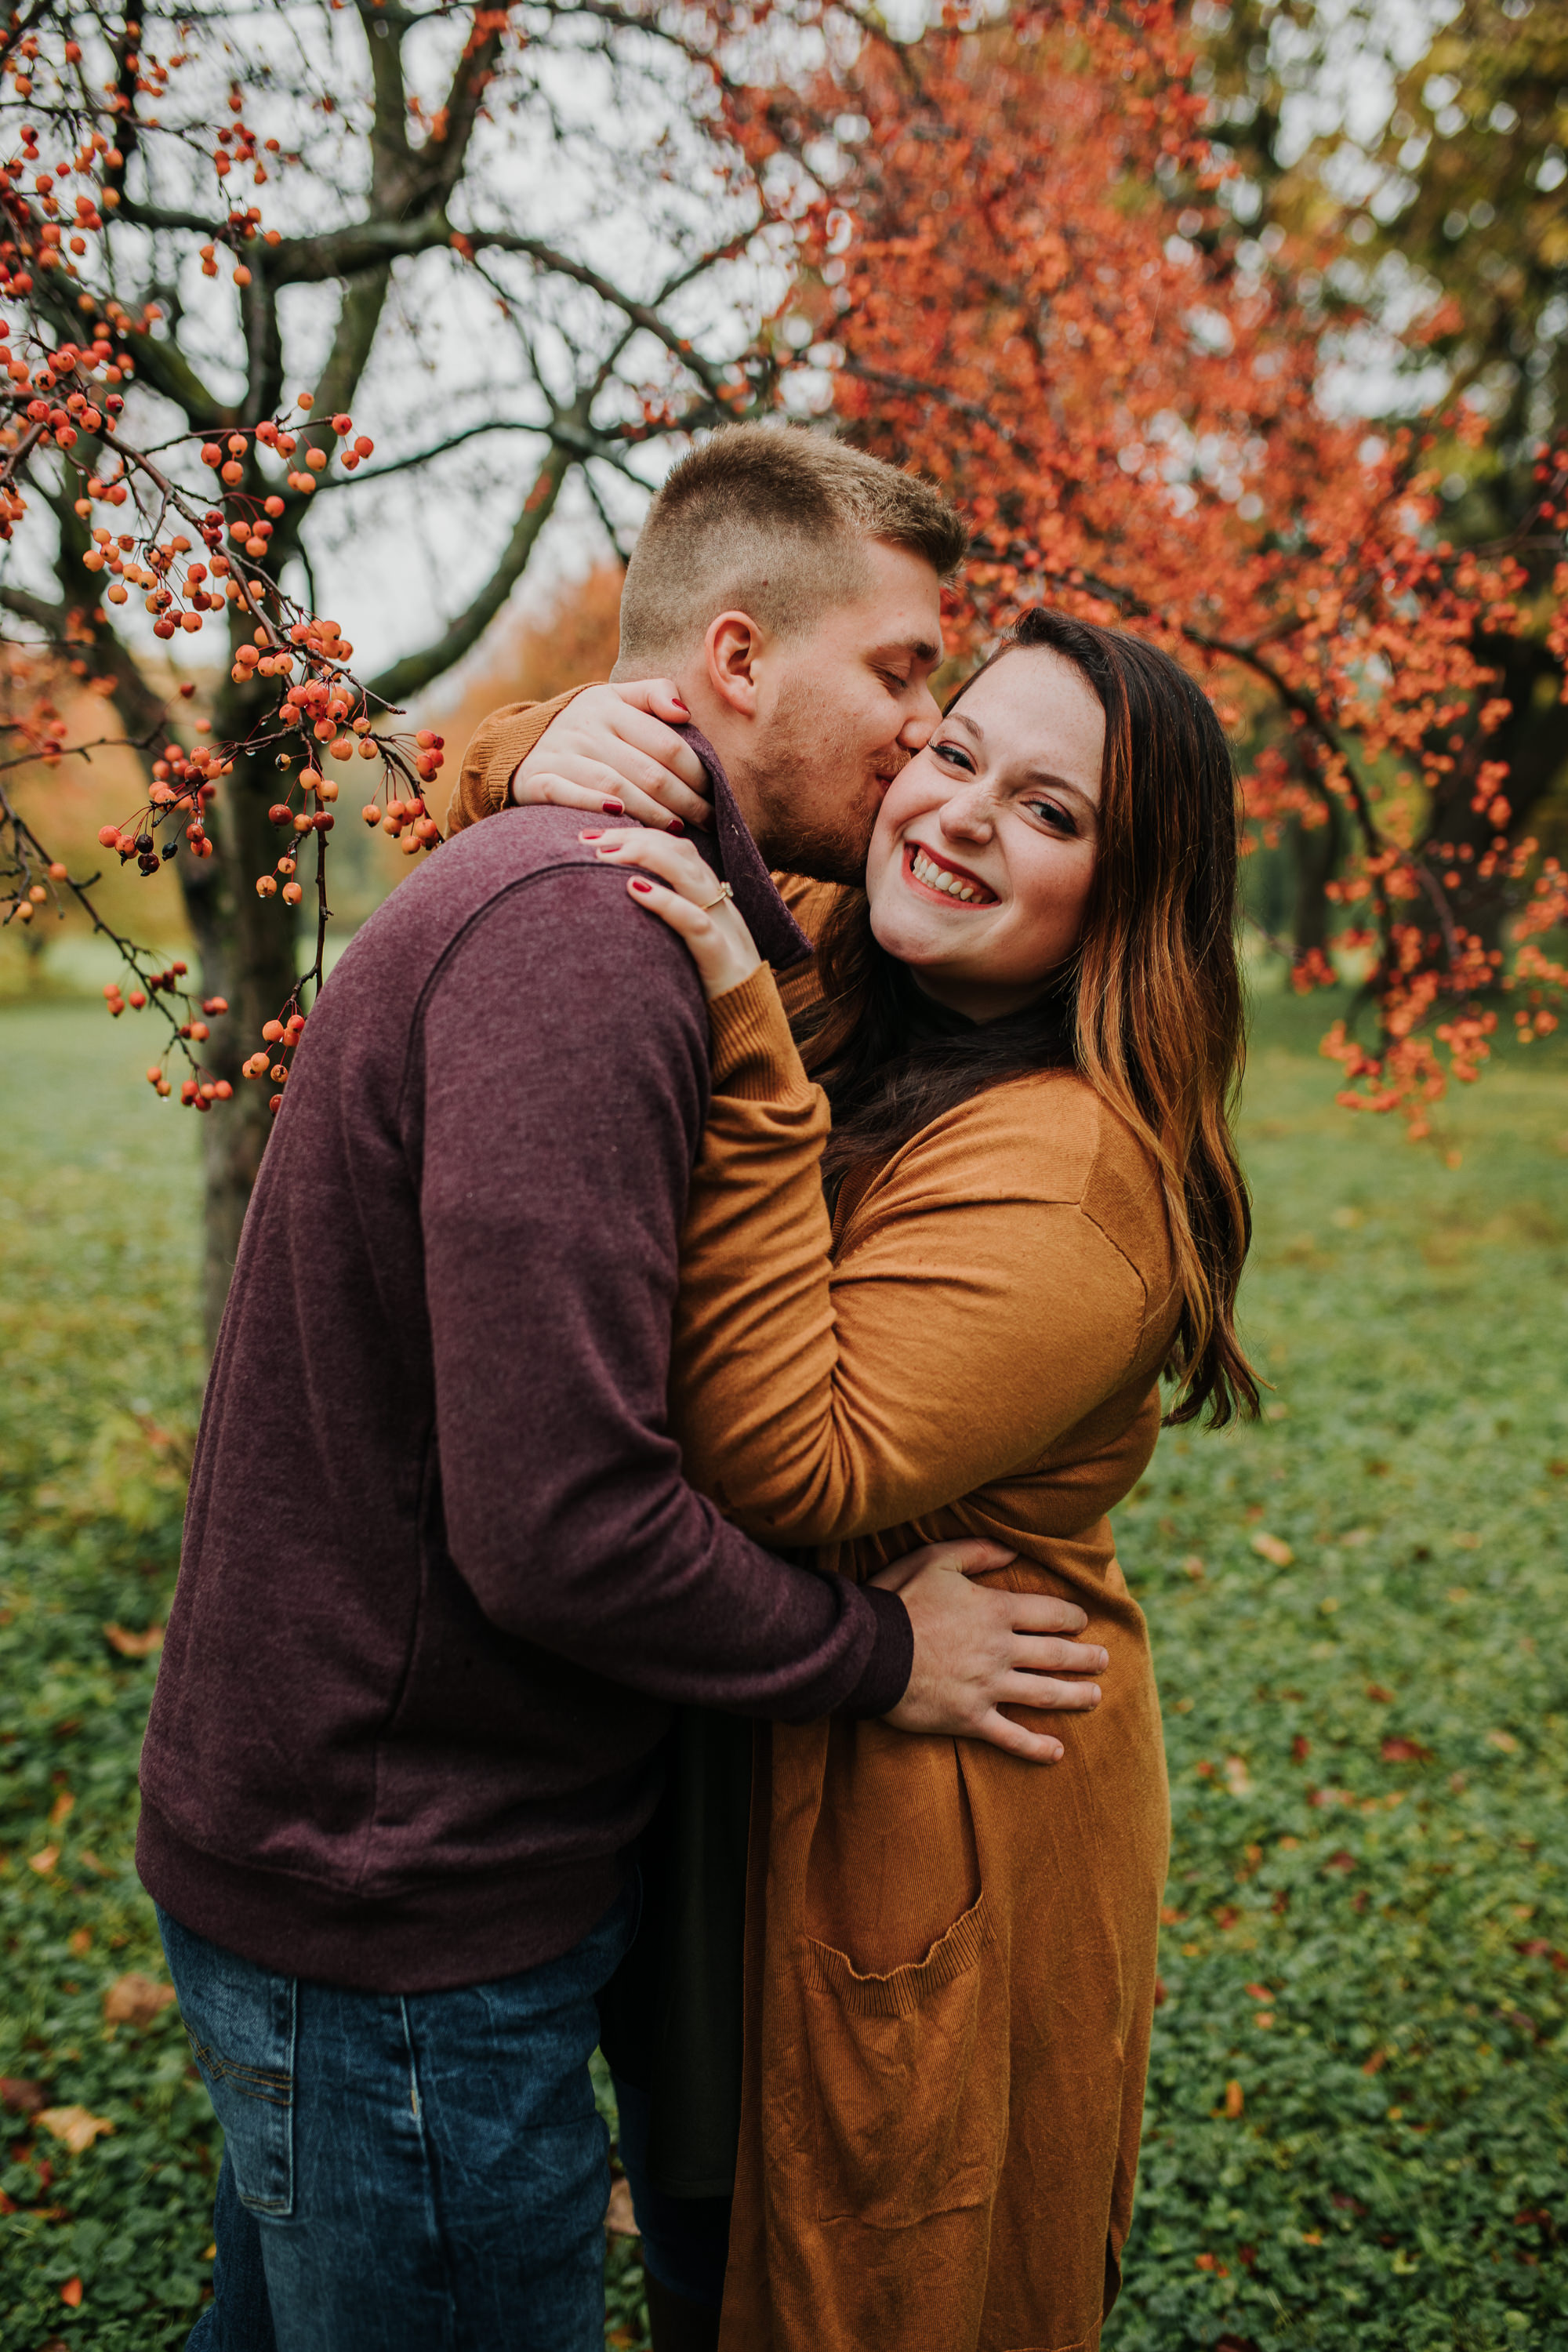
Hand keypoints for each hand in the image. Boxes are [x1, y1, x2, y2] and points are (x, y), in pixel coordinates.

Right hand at [512, 681, 713, 832]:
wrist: (519, 745)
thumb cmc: (587, 728)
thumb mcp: (615, 700)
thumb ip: (653, 694)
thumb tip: (684, 712)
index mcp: (610, 706)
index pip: (666, 743)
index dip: (697, 771)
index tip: (715, 793)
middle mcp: (585, 728)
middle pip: (648, 771)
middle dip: (685, 800)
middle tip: (708, 820)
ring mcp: (559, 755)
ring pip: (616, 787)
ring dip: (652, 812)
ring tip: (678, 829)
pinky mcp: (536, 780)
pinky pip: (568, 795)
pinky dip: (595, 806)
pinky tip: (622, 819)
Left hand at [585, 826, 762, 1001]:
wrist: (749, 1031)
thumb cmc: (705, 990)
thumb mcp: (684, 946)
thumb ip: (662, 922)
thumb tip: (614, 905)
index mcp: (712, 899)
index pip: (676, 848)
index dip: (636, 834)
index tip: (592, 835)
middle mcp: (720, 905)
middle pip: (679, 851)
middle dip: (631, 837)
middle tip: (586, 838)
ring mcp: (724, 929)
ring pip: (690, 875)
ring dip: (644, 856)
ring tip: (603, 855)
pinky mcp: (721, 959)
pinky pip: (694, 923)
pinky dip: (665, 901)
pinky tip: (633, 889)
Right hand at [874, 1539, 1106, 1762]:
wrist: (866, 1651)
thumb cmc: (898, 1600)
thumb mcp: (935, 1561)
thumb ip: (977, 1552)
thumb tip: (1013, 1550)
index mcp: (996, 1611)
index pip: (1050, 1614)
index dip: (1072, 1617)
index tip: (1083, 1621)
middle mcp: (1001, 1650)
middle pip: (1056, 1655)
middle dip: (1085, 1658)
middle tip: (1103, 1660)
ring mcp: (989, 1688)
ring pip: (1045, 1694)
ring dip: (1075, 1696)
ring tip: (1095, 1697)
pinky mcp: (971, 1718)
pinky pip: (1011, 1737)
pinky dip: (1036, 1747)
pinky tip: (1057, 1752)